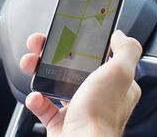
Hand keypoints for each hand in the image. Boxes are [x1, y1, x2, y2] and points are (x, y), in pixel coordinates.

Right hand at [19, 30, 141, 136]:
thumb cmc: (100, 115)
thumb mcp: (120, 72)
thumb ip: (126, 49)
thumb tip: (121, 35)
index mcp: (115, 85)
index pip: (100, 56)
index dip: (82, 44)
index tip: (68, 33)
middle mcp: (98, 97)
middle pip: (72, 67)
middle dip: (52, 54)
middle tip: (40, 45)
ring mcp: (78, 110)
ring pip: (56, 84)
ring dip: (39, 71)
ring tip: (30, 64)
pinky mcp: (61, 123)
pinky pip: (44, 106)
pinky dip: (36, 99)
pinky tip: (35, 95)